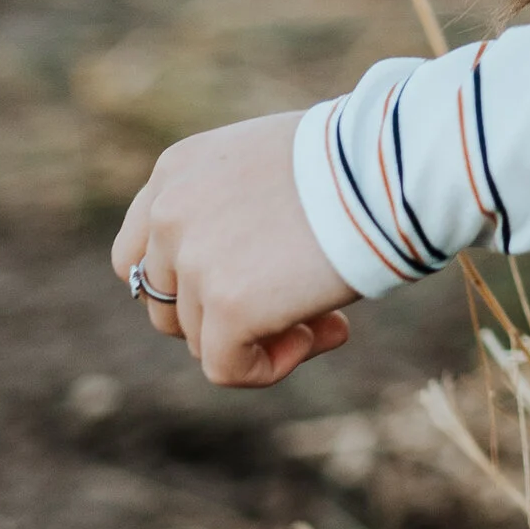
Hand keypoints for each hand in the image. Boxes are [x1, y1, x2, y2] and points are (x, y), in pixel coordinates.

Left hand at [112, 108, 359, 388]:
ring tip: (328, 318)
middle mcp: (169, 215)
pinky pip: (228, 369)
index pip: (139, 254)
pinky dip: (271, 367)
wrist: (390, 165)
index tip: (246, 286)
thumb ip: (239, 208)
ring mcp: (194, 263)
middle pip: (168, 306)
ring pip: (202, 339)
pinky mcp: (229, 306)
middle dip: (227, 317)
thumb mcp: (275, 165)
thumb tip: (254, 276)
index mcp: (176, 172)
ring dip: (261, 338)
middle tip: (300, 308)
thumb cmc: (359, 160)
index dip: (186, 286)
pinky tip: (329, 333)